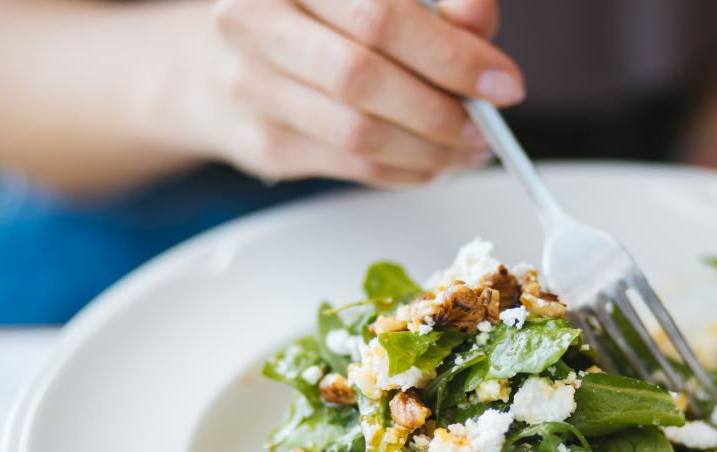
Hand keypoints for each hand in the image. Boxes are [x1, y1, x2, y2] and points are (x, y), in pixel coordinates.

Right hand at [177, 0, 521, 186]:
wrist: (214, 62)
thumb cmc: (311, 19)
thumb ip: (437, 1)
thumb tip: (480, 27)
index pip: (382, 13)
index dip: (451, 54)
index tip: (502, 82)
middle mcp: (255, 18)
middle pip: (365, 75)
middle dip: (443, 108)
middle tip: (487, 125)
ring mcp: (250, 83)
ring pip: (359, 132)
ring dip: (430, 149)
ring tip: (468, 148)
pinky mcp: (262, 141)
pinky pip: (352, 167)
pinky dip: (407, 171)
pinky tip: (434, 163)